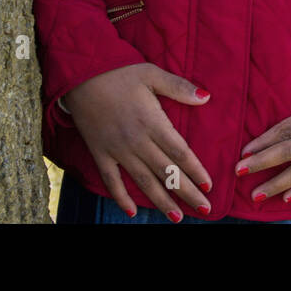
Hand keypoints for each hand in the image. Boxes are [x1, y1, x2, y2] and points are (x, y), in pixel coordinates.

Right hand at [62, 63, 213, 219]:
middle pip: (167, 172)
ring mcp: (117, 150)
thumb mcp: (152, 74)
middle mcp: (137, 141)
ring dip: (162, 202)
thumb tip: (206, 97)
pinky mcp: (100, 153)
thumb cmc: (119, 72)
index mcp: (152, 121)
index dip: (196, 171)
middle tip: (204, 210)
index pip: (180, 152)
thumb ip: (179, 87)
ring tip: (177, 218)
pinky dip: (121, 198)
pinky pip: (111, 180)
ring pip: (143, 182)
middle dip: (186, 193)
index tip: (209, 186)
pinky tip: (131, 212)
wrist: (80, 75)